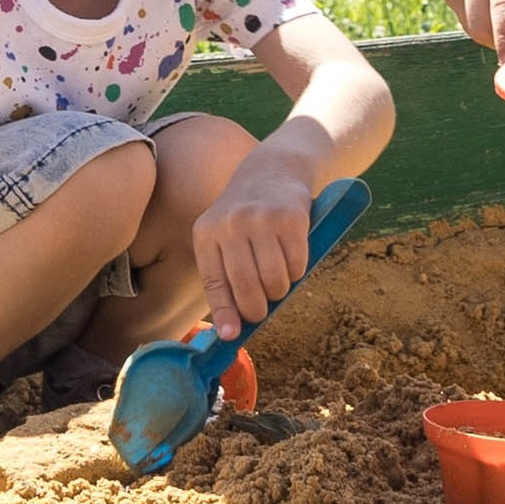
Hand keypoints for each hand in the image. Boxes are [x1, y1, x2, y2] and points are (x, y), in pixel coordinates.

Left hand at [191, 153, 316, 340]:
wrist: (275, 168)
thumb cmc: (248, 215)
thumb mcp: (225, 235)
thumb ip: (226, 274)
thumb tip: (231, 329)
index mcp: (206, 232)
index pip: (214, 282)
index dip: (224, 312)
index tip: (231, 335)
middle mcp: (230, 225)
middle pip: (246, 287)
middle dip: (257, 309)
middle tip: (263, 310)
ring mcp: (261, 220)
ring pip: (274, 280)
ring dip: (280, 290)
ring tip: (278, 279)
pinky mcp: (290, 218)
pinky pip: (297, 265)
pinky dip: (298, 271)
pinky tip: (293, 258)